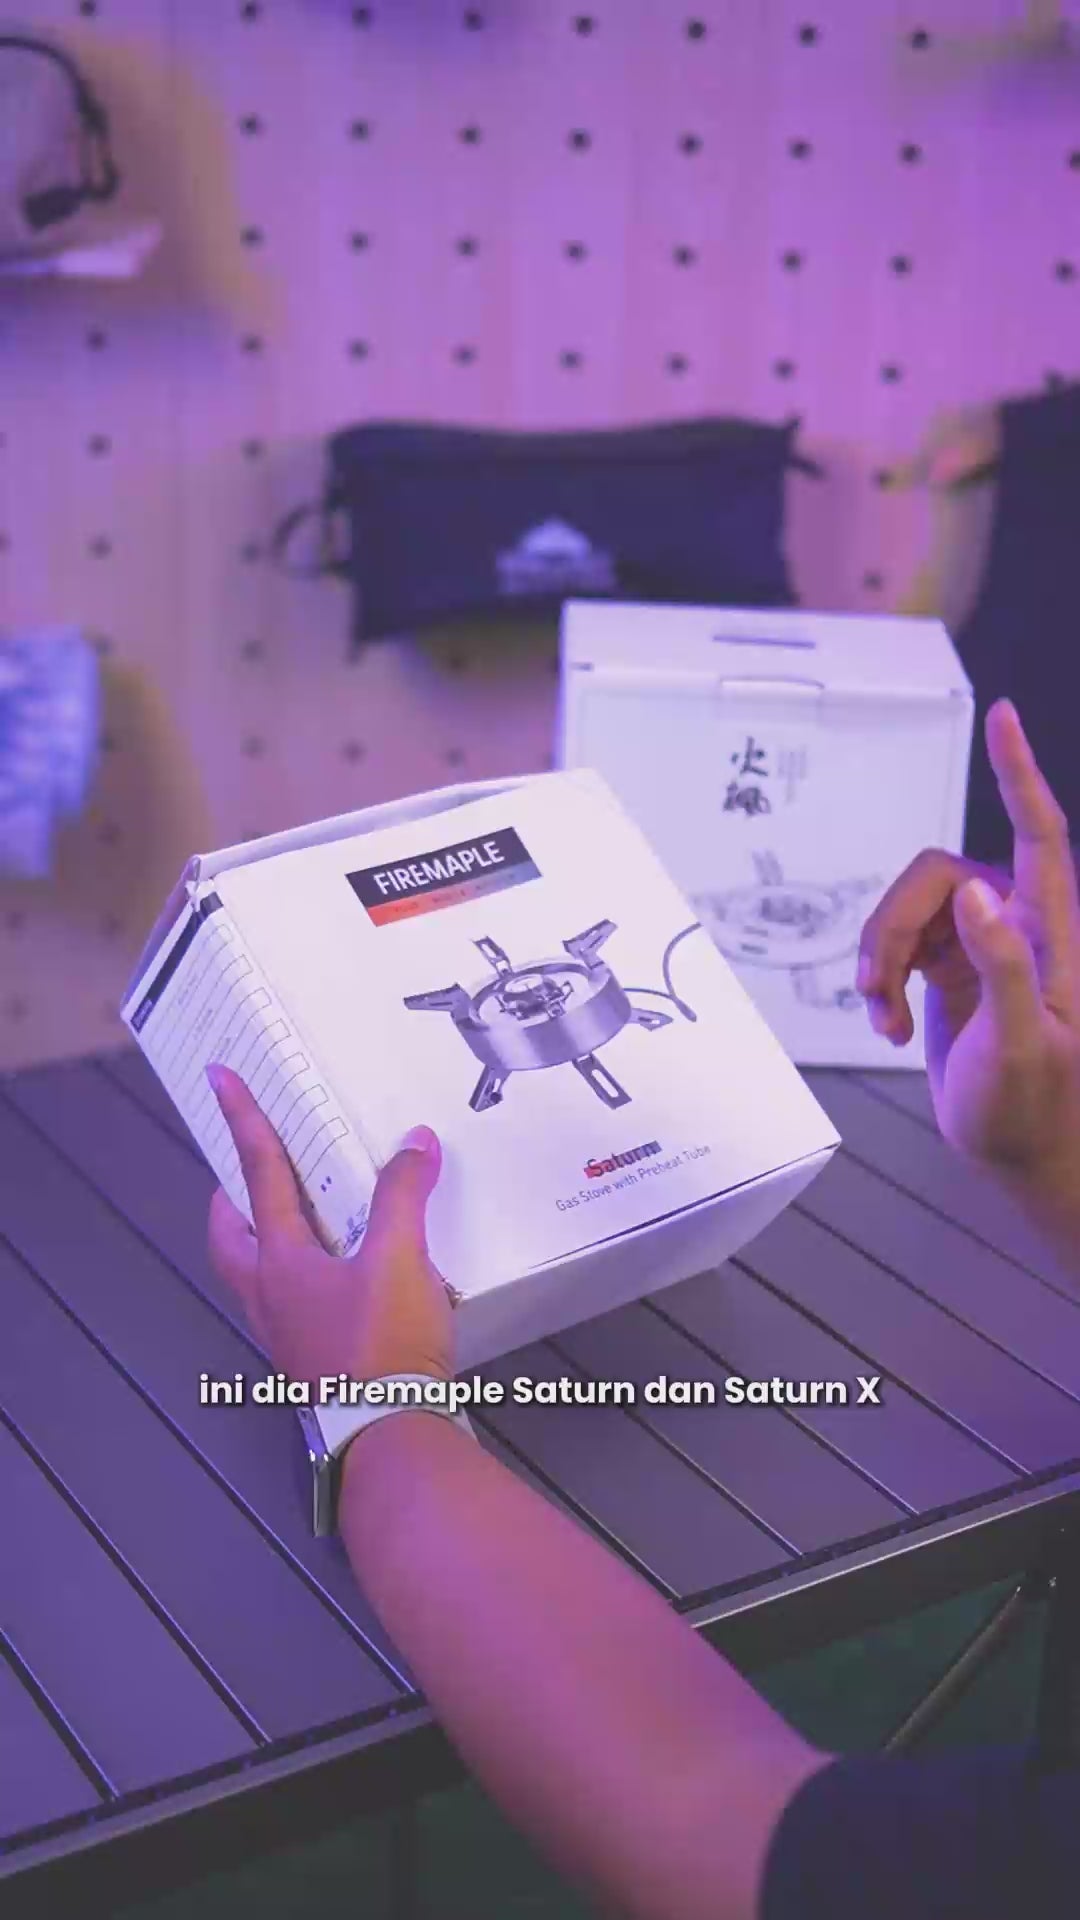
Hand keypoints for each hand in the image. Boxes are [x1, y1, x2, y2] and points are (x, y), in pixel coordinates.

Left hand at [206, 1064, 454, 1388]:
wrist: (388, 1437)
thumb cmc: (382, 1347)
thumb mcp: (401, 1259)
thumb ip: (405, 1195)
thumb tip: (414, 1143)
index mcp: (280, 1262)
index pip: (259, 1174)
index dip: (244, 1120)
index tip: (220, 1079)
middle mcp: (270, 1298)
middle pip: (231, 1239)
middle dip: (231, 1201)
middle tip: (243, 1176)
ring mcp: (287, 1335)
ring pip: (256, 1277)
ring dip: (265, 1243)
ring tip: (300, 1221)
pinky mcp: (314, 1364)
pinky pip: (292, 1308)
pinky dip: (304, 1281)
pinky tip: (342, 1282)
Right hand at [856, 700, 1079, 1194]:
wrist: (1025, 1157)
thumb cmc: (1037, 1109)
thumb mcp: (1023, 1042)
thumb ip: (1005, 964)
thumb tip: (974, 895)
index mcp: (1049, 932)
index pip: (1040, 833)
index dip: (1020, 773)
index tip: (1005, 716)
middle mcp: (1016, 926)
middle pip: (937, 876)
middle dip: (893, 923)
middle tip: (878, 984)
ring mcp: (981, 948)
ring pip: (908, 910)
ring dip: (879, 959)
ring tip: (883, 1016)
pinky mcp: (951, 973)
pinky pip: (896, 948)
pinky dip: (881, 986)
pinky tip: (891, 1028)